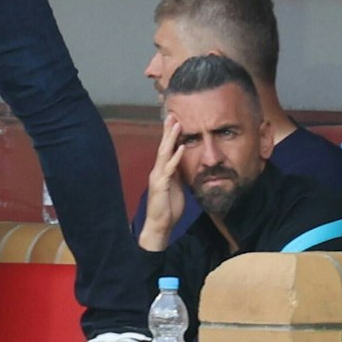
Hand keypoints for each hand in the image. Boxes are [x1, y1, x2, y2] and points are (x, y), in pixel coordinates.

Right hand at [139, 115, 185, 250]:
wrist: (159, 225)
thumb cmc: (168, 209)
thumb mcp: (175, 188)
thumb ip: (177, 175)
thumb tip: (183, 163)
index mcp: (162, 171)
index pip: (165, 149)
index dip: (169, 135)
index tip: (174, 121)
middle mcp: (158, 171)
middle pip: (163, 147)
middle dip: (168, 131)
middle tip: (172, 115)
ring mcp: (158, 177)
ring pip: (164, 154)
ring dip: (171, 139)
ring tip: (177, 125)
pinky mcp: (161, 185)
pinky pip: (170, 169)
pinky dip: (175, 157)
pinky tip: (181, 147)